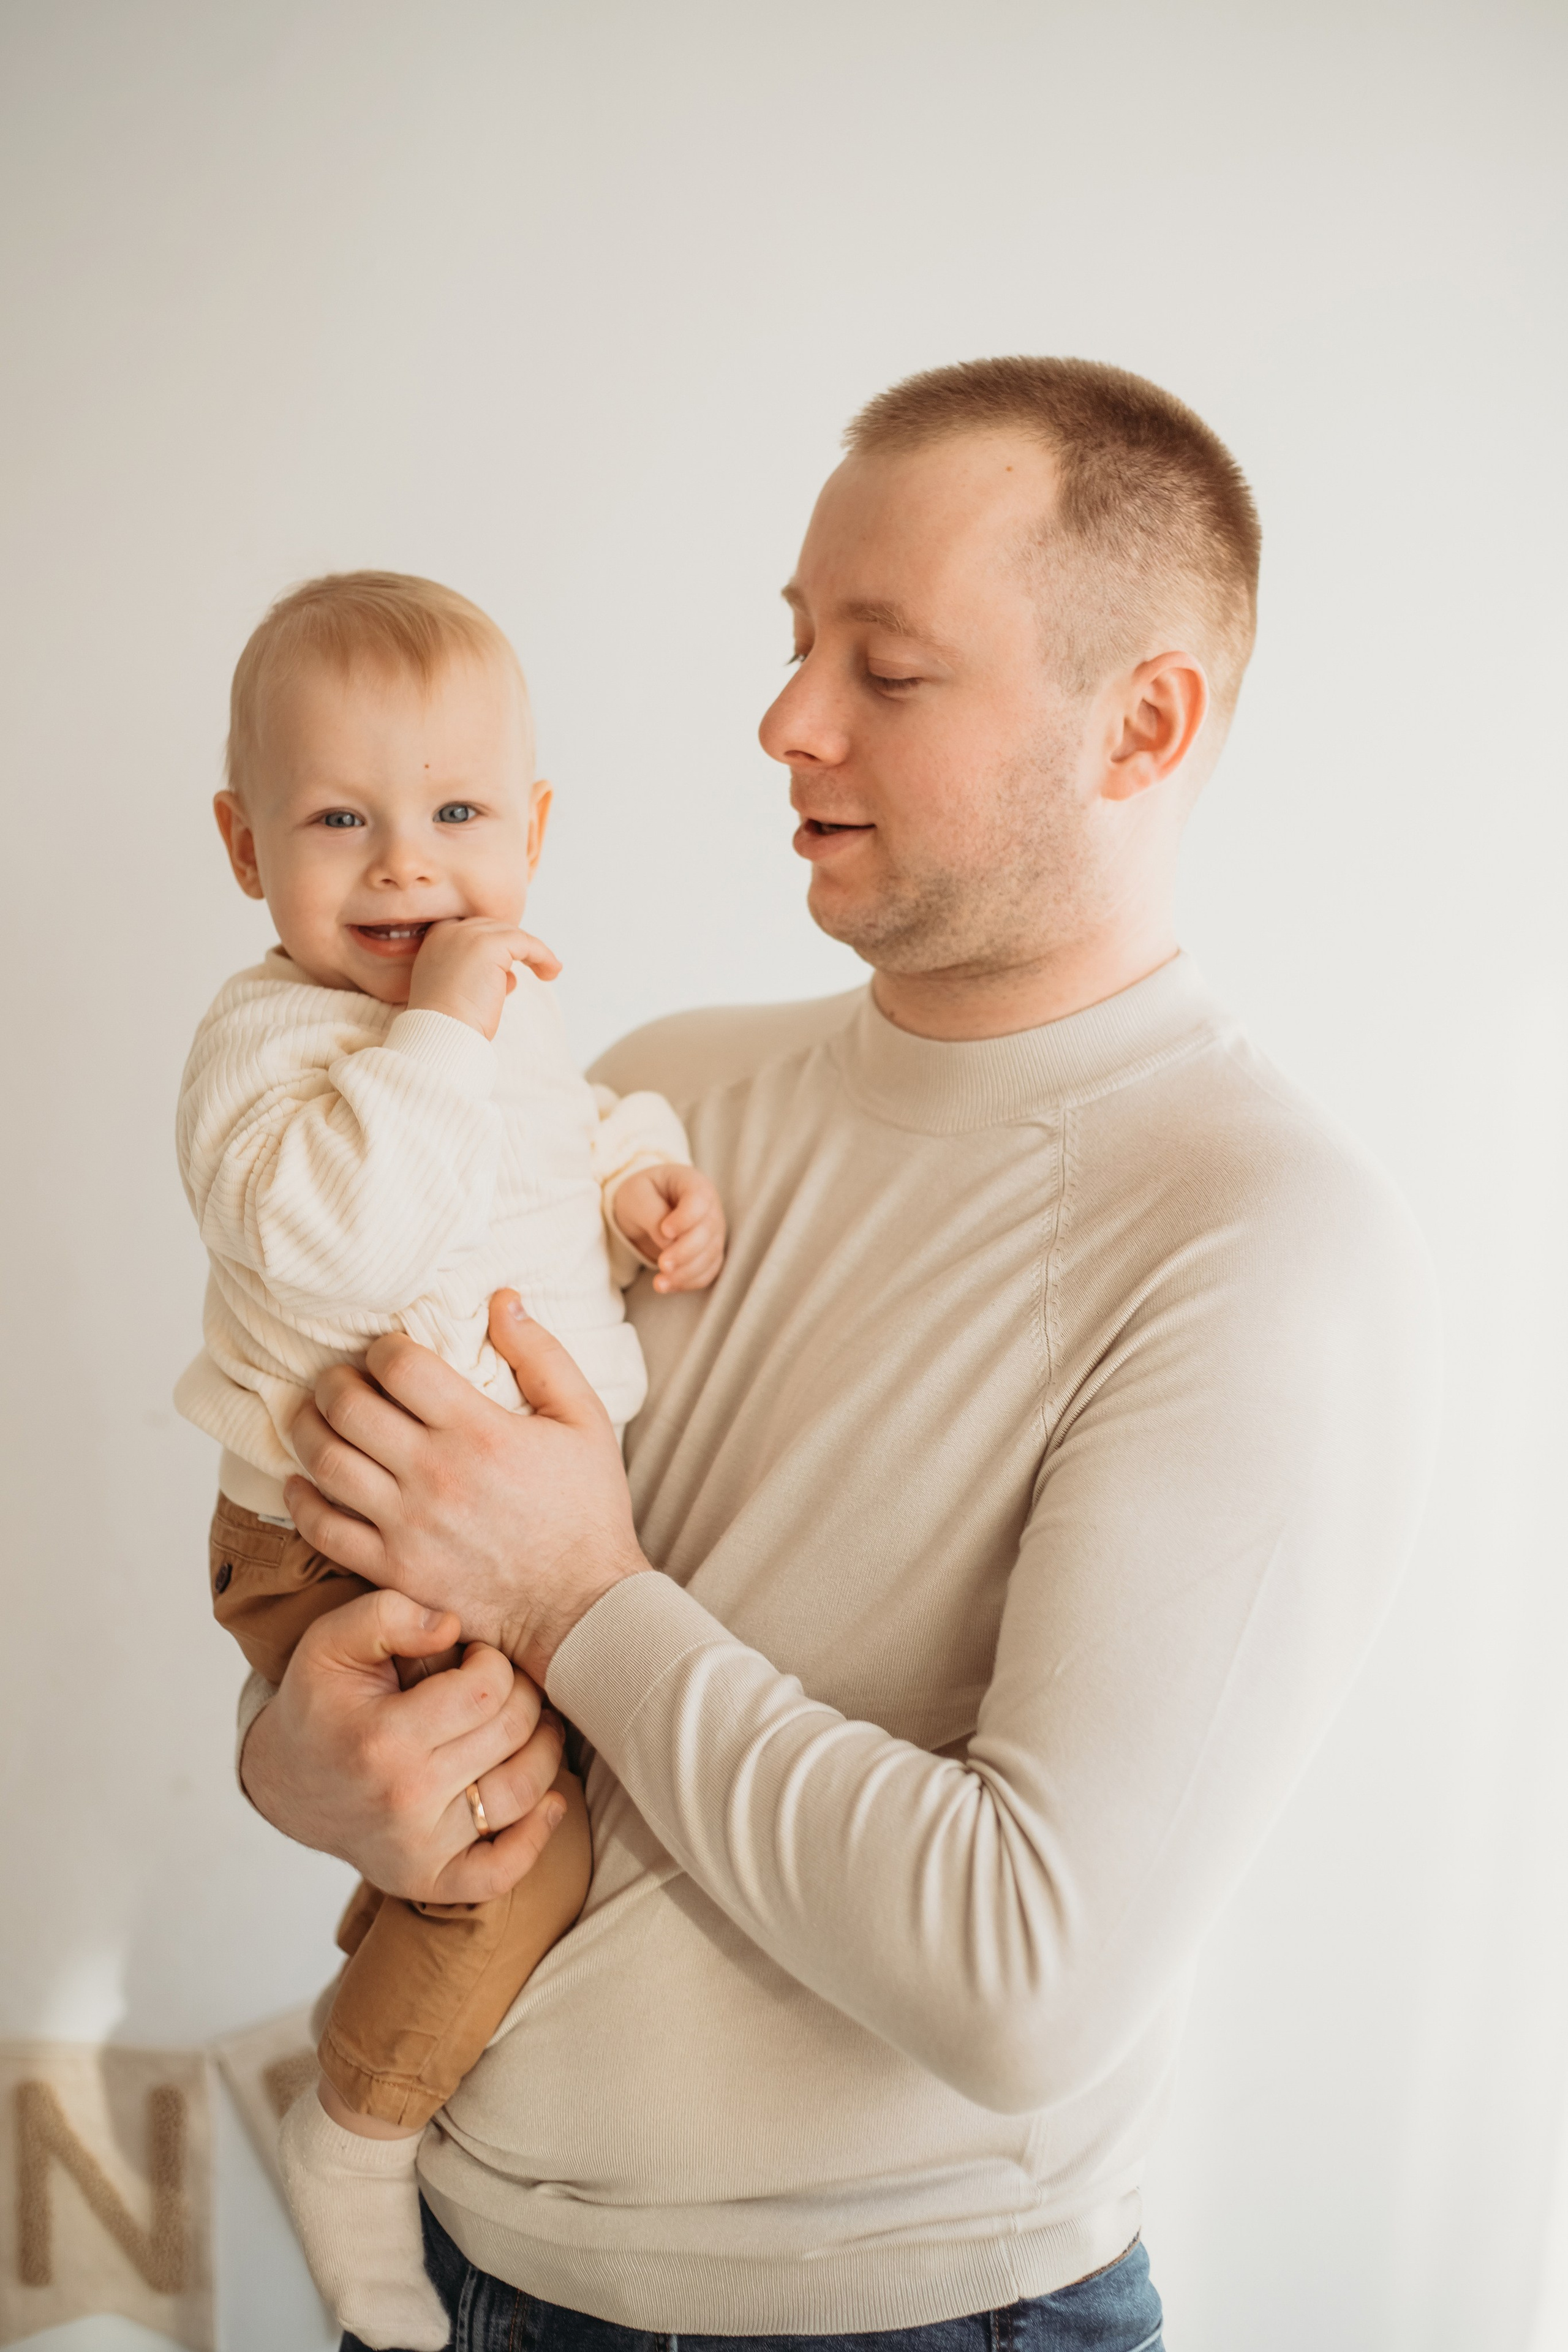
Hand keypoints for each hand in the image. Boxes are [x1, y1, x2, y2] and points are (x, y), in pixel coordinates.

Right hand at [240, 1588, 569, 1901]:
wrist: (285, 1780)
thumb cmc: (320, 1702)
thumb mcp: (332, 1639)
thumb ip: (389, 1614)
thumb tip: (452, 1625)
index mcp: (383, 1739)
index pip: (488, 1690)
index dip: (495, 1662)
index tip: (477, 1658)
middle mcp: (404, 1799)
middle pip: (512, 1735)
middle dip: (524, 1697)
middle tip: (506, 1687)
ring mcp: (418, 1848)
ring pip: (522, 1794)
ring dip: (544, 1751)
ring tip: (532, 1725)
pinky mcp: (426, 1881)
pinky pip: (501, 1873)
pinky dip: (536, 1838)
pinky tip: (548, 1801)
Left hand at [284, 1291, 649, 1682]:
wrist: (582, 1607)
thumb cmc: (587, 1510)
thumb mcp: (585, 1420)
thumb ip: (543, 1355)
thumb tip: (501, 1299)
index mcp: (479, 1430)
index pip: (399, 1366)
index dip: (382, 1348)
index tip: (387, 1352)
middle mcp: (434, 1474)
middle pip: (349, 1407)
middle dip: (334, 1381)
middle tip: (339, 1379)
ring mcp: (408, 1526)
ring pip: (325, 1464)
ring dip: (307, 1430)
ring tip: (312, 1417)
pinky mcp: (394, 1569)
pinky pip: (323, 1530)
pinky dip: (300, 1501)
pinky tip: (300, 1482)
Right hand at [407, 917, 560, 1039]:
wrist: (441, 1032)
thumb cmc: (449, 1023)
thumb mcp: (459, 992)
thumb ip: (478, 976)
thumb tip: (509, 977)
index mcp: (436, 942)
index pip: (475, 932)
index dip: (497, 946)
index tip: (512, 966)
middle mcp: (449, 932)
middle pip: (494, 929)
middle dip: (517, 947)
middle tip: (537, 967)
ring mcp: (468, 935)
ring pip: (511, 935)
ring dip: (534, 952)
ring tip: (549, 972)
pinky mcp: (489, 945)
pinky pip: (525, 943)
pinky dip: (542, 955)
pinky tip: (551, 972)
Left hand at [613, 1163, 726, 1291]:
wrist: (644, 1209)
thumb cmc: (641, 1195)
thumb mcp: (637, 1196)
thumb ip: (653, 1215)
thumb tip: (669, 1243)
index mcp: (693, 1184)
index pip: (700, 1200)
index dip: (686, 1218)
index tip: (664, 1230)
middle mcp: (710, 1209)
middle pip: (707, 1232)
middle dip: (685, 1252)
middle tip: (662, 1264)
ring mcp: (713, 1233)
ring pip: (709, 1256)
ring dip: (686, 1273)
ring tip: (659, 1283)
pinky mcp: (709, 1254)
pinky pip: (707, 1272)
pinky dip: (688, 1282)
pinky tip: (666, 1285)